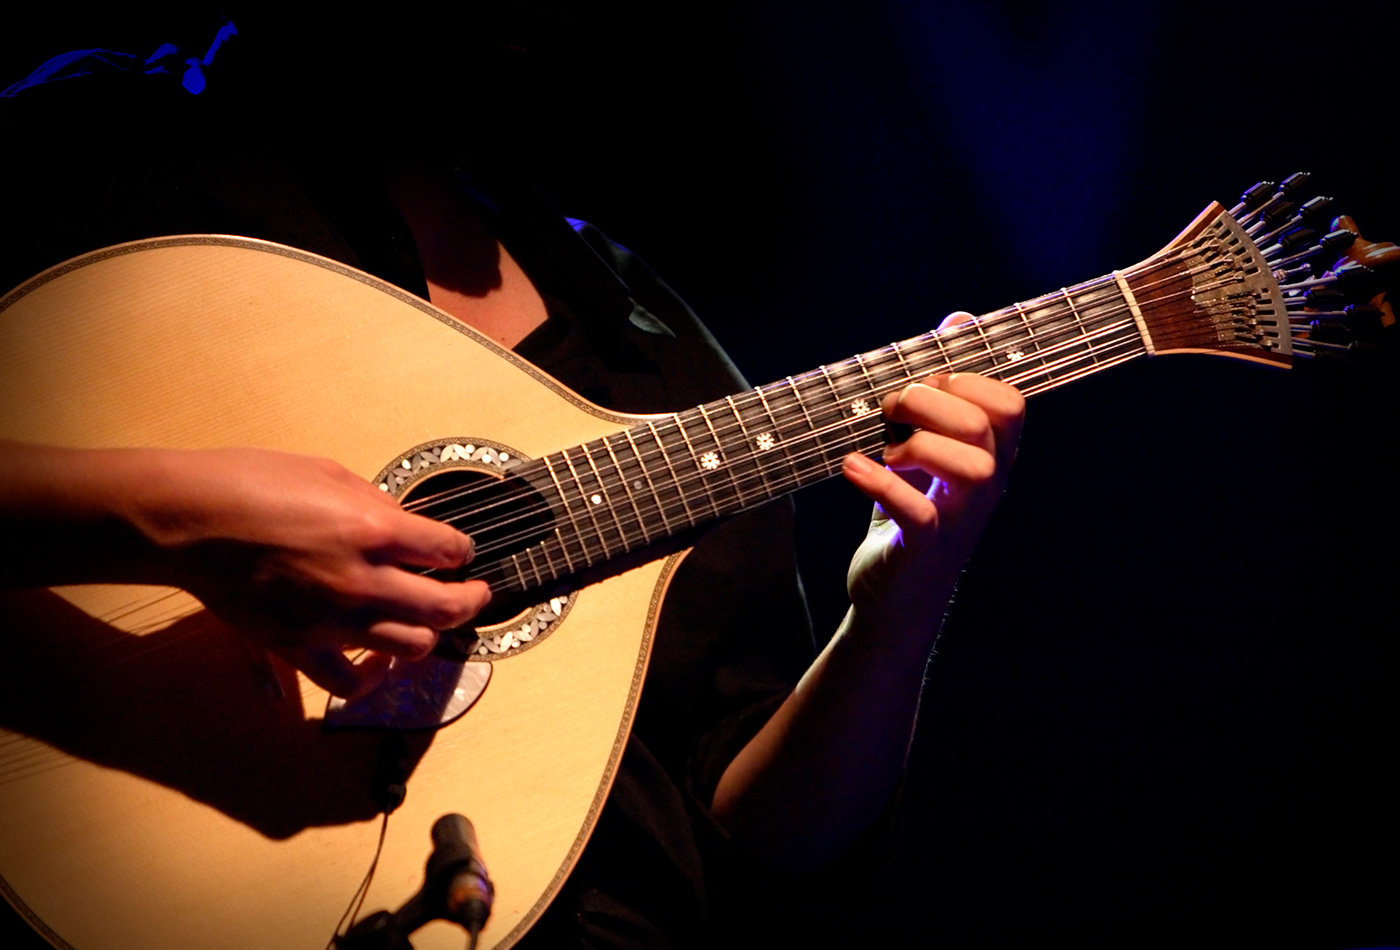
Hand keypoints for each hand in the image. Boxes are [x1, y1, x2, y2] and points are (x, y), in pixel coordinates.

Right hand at [131, 448, 490, 697]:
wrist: (188, 520)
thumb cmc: (250, 484)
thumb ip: (379, 505)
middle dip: (471, 599)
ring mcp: (331, 620)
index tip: (460, 552)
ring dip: (429, 633)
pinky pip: (351, 682)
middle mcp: (361, 581)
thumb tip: (409, 528)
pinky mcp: (298, 647)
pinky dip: (375, 676)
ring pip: (412, 646)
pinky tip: (382, 660)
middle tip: (475, 593)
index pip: (448, 550)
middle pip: (446, 607)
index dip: (461, 550)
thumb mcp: (331, 474)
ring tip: (430, 621)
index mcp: (373, 530)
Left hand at [839, 313, 1024, 637]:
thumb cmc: (910, 511)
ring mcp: (961, 520)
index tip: (924, 385)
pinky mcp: (926, 549)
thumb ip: (941, 387)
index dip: (966, 380)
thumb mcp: (924, 443)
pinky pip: (918, 512)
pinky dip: (881, 483)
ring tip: (884, 447)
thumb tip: (959, 318)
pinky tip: (853, 467)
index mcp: (992, 457)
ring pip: (973, 468)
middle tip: (889, 408)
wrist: (894, 595)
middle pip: (986, 425)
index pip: (1011, 403)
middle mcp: (987, 487)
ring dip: (918, 444)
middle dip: (930, 401)